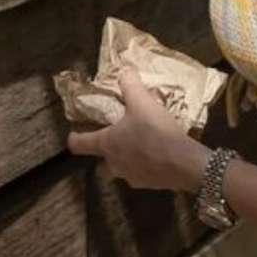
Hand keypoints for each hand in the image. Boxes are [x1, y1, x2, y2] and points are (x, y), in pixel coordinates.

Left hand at [67, 67, 200, 190]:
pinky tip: (156, 156)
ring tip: (138, 147)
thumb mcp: (142, 102)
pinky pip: (141, 176)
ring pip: (121, 171)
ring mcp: (132, 177)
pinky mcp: (149, 185)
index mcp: (107, 143)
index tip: (72, 135)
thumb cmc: (155, 131)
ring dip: (125, 162)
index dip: (74, 139)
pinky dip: (145, 167)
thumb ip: (130, 85)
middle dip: (103, 157)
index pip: (80, 144)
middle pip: (100, 165)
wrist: (183, 163)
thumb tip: (124, 71)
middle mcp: (115, 164)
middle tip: (112, 144)